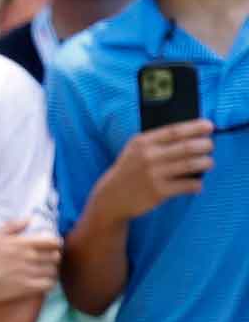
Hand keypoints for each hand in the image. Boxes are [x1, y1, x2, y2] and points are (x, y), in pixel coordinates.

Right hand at [0, 218, 60, 302]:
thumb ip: (13, 226)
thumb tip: (30, 219)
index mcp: (23, 243)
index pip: (52, 242)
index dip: (55, 244)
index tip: (52, 246)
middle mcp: (29, 257)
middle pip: (55, 257)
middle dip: (53, 257)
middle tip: (47, 259)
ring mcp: (29, 273)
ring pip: (53, 271)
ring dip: (51, 270)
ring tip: (45, 271)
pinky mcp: (27, 287)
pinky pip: (48, 284)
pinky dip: (49, 282)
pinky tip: (42, 281)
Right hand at [94, 119, 213, 221]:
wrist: (112, 196)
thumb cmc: (130, 169)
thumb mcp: (135, 150)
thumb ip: (156, 141)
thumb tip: (190, 135)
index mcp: (142, 142)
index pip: (174, 131)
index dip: (194, 127)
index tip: (209, 126)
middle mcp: (148, 156)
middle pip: (187, 147)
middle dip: (205, 145)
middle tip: (209, 146)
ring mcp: (154, 174)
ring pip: (191, 165)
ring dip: (205, 163)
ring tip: (208, 162)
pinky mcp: (159, 191)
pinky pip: (188, 185)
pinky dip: (197, 184)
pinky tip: (197, 184)